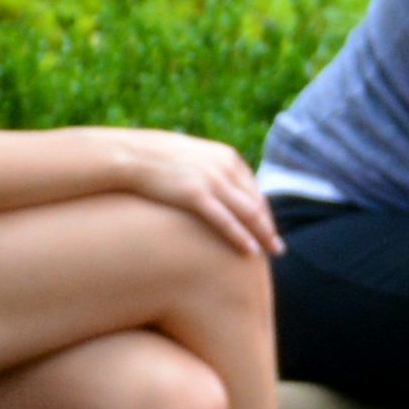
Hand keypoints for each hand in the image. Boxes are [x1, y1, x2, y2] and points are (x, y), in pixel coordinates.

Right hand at [111, 128, 280, 260]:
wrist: (130, 154)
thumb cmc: (157, 159)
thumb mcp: (193, 158)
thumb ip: (211, 171)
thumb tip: (218, 189)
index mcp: (227, 157)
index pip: (254, 189)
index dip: (264, 213)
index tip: (268, 230)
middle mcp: (224, 167)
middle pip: (256, 202)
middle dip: (268, 227)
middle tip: (278, 248)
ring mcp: (211, 180)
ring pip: (247, 212)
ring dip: (263, 234)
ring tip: (272, 253)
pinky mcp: (195, 194)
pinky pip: (225, 220)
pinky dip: (241, 236)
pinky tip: (250, 251)